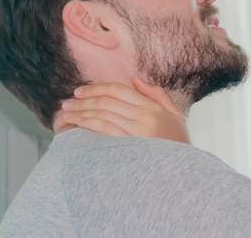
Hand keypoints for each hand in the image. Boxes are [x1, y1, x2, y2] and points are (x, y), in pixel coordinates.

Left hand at [61, 77, 190, 143]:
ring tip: (67, 112)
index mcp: (153, 106)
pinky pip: (105, 130)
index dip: (96, 88)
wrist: (183, 170)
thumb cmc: (179, 142)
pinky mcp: (130, 146)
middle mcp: (144, 116)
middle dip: (83, 99)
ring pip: (103, 114)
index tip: (80, 91)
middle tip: (67, 101)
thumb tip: (135, 79)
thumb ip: (157, 94)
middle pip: (107, 101)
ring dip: (81, 111)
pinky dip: (89, 124)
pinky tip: (78, 123)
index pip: (118, 90)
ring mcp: (137, 131)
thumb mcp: (175, 114)